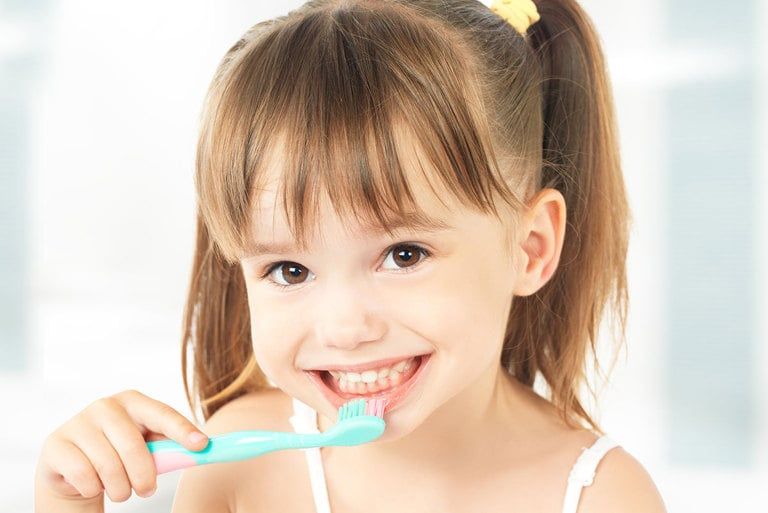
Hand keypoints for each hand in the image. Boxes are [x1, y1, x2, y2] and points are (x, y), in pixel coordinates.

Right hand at [34, 389, 208, 506]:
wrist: (72, 468)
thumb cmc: (119, 453)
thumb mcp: (147, 446)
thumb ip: (171, 446)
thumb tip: (204, 449)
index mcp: (133, 401)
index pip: (162, 414)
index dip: (183, 430)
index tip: (202, 446)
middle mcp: (105, 406)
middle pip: (134, 446)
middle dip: (145, 476)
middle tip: (147, 491)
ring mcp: (78, 422)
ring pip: (109, 466)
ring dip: (120, 488)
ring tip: (121, 490)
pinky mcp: (56, 444)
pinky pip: (85, 476)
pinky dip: (94, 489)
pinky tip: (94, 484)